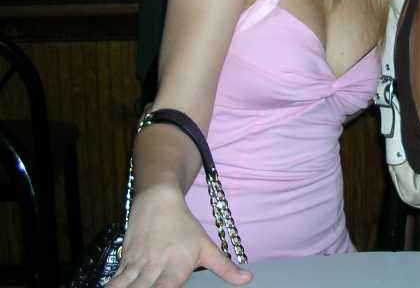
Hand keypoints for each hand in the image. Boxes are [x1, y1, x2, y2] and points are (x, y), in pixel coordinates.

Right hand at [107, 186, 251, 287]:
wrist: (157, 200)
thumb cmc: (184, 226)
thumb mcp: (206, 246)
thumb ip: (225, 267)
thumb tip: (247, 278)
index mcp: (175, 270)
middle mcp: (153, 270)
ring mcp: (136, 266)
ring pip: (121, 287)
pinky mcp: (123, 262)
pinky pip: (113, 281)